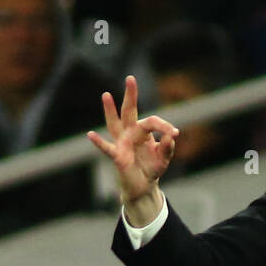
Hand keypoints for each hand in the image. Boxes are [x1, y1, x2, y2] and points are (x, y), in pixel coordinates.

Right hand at [86, 74, 178, 206]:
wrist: (143, 186)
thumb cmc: (151, 168)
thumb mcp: (163, 158)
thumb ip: (168, 147)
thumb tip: (171, 136)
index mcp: (142, 131)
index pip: (152, 121)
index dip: (164, 126)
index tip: (175, 132)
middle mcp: (130, 133)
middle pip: (129, 111)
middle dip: (130, 95)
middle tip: (130, 78)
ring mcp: (122, 143)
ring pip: (115, 124)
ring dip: (110, 110)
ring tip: (106, 95)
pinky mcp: (117, 156)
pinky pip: (107, 148)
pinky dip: (99, 142)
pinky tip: (90, 135)